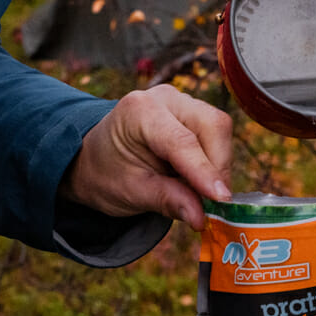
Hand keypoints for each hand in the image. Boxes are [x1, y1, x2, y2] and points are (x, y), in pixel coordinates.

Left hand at [63, 85, 231, 228]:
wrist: (94, 158)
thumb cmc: (107, 173)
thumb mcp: (131, 192)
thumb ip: (167, 201)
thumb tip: (201, 217)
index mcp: (140, 111)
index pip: (182, 141)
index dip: (205, 172)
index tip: (221, 200)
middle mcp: (165, 98)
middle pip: (211, 126)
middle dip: (218, 168)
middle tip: (215, 205)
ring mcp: (182, 101)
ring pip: (219, 129)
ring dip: (218, 166)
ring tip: (202, 196)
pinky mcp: (193, 111)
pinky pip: (216, 134)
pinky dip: (214, 162)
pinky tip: (200, 182)